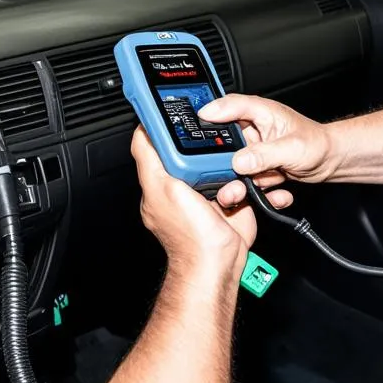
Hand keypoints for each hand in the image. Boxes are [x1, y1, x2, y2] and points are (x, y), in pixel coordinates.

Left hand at [130, 127, 256, 283]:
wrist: (220, 262)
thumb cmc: (189, 235)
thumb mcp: (161, 188)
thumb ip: (149, 157)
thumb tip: (141, 128)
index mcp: (160, 181)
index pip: (161, 146)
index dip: (170, 131)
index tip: (184, 120)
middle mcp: (182, 186)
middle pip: (196, 152)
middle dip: (208, 154)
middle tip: (210, 166)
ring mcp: (207, 192)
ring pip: (221, 164)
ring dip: (228, 171)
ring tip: (224, 188)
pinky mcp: (230, 198)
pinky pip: (238, 180)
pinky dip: (241, 184)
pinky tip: (236, 193)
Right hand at [198, 94, 338, 208]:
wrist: (331, 162)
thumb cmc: (318, 144)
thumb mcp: (292, 148)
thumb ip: (264, 154)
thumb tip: (239, 161)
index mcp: (260, 113)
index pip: (229, 106)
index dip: (211, 112)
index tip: (196, 122)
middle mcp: (253, 130)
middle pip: (223, 140)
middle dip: (225, 159)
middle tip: (229, 170)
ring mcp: (253, 150)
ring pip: (233, 165)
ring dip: (245, 178)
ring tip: (264, 181)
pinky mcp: (257, 168)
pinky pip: (247, 179)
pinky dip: (258, 188)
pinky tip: (276, 186)